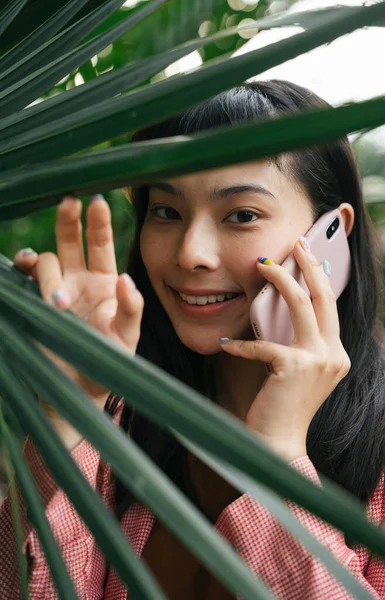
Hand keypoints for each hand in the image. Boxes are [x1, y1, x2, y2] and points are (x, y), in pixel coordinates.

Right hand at [14, 195, 143, 414]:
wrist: (80, 387)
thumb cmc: (110, 361)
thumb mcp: (127, 336)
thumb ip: (131, 309)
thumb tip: (127, 278)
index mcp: (105, 281)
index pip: (101, 244)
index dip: (99, 222)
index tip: (97, 202)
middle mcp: (79, 278)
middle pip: (72, 240)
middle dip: (69, 219)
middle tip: (69, 202)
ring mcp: (56, 289)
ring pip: (47, 261)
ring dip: (49, 273)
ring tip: (59, 304)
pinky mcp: (36, 302)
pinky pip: (26, 278)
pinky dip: (24, 270)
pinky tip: (25, 271)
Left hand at [219, 239, 350, 461]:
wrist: (278, 444)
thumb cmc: (282, 406)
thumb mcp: (296, 370)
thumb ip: (297, 342)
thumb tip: (279, 308)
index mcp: (336, 354)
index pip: (329, 307)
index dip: (318, 278)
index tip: (306, 255)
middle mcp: (334, 354)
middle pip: (323, 296)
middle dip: (309, 264)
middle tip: (296, 241)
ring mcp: (318, 360)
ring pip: (300, 305)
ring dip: (279, 279)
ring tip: (261, 263)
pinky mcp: (294, 367)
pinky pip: (263, 343)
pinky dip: (242, 343)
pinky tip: (227, 344)